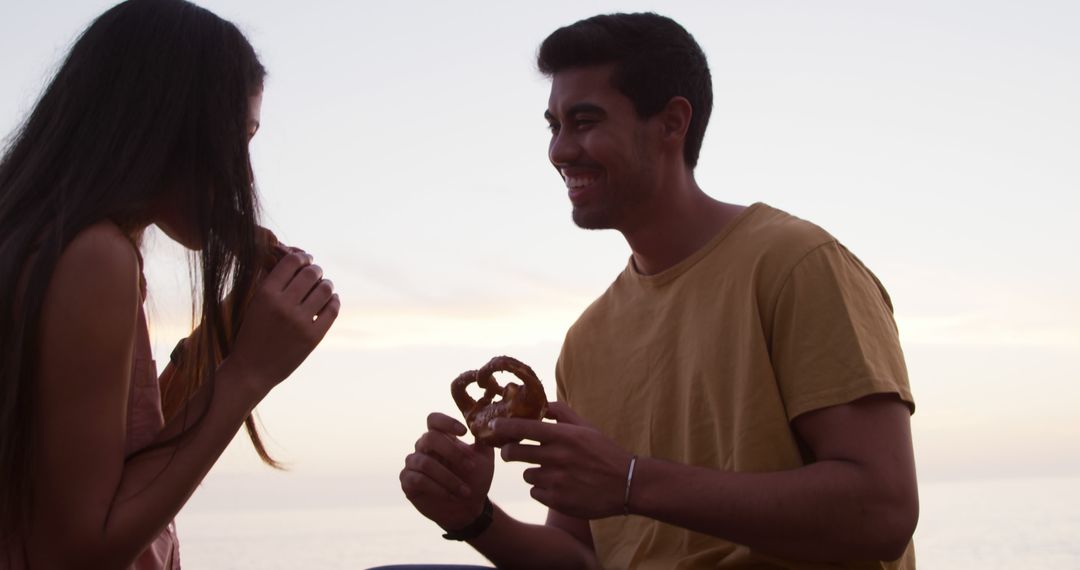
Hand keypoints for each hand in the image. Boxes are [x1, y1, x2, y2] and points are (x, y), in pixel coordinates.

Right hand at [228, 250, 339, 392]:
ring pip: (325, 288)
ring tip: (323, 286)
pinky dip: (334, 301)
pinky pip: (332, 309)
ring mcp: (300, 321)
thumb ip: (273, 283)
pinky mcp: (313, 336)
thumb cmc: (252, 334)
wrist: (251, 370)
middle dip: (315, 270)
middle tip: (315, 273)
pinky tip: (331, 300)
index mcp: (265, 294)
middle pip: (310, 273)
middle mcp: (283, 305)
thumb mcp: (255, 304)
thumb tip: (297, 259)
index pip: (291, 262)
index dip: (302, 257)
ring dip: (326, 284)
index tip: (305, 259)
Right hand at [400, 413, 494, 530]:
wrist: (469, 509)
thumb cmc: (476, 480)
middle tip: (471, 467)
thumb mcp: (485, 458)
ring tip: (466, 491)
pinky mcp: (408, 482)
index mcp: (441, 437)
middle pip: (429, 438)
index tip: (464, 432)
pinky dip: (437, 488)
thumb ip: (483, 439)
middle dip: (452, 452)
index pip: (434, 420)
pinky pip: (417, 479)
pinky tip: (451, 496)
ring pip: (425, 463)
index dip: (446, 422)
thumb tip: (481, 422)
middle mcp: (423, 447)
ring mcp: (414, 464)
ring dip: (449, 478)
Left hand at [495, 402, 630, 518]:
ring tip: (553, 472)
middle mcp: (557, 457)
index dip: (503, 427)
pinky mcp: (557, 500)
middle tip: (512, 452)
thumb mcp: (586, 427)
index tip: (493, 426)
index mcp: (563, 436)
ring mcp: (556, 481)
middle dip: (509, 452)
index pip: (522, 428)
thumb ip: (562, 413)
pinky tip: (559, 486)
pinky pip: (535, 492)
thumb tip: (541, 401)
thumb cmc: (605, 452)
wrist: (627, 484)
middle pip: (513, 453)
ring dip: (534, 472)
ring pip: (526, 474)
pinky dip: (542, 490)